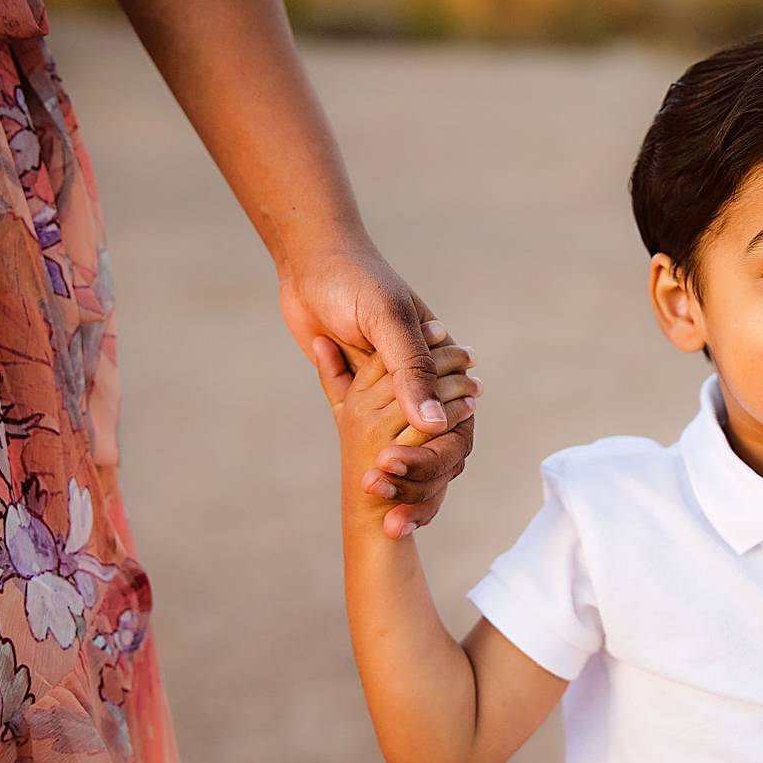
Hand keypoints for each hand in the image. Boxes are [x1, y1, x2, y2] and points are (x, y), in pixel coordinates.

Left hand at [278, 231, 473, 534]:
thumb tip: (436, 425)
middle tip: (402, 501)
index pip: (455, 414)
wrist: (308, 261)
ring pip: (395, 432)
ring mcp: (383, 378)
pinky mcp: (352, 381)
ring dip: (389, 463)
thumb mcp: (386, 322)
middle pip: (428, 432)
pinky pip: (358, 419)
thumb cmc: (354, 281)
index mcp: (436, 355)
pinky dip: (360, 446)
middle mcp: (415, 371)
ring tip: (381, 499)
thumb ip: (411, 372)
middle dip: (416, 471)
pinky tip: (360, 480)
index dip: (444, 453)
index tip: (431, 487)